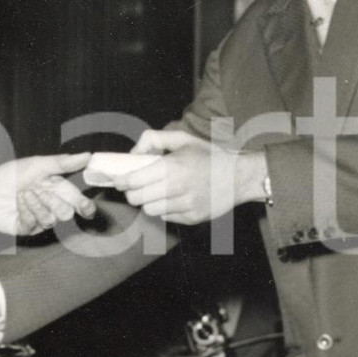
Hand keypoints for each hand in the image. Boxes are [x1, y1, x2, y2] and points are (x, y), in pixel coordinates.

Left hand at [0, 153, 96, 235]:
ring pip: (51, 220)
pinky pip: (33, 223)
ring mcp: (37, 219)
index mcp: (57, 190)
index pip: (77, 202)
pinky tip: (19, 201)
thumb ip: (63, 163)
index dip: (85, 206)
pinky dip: (27, 210)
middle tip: (41, 191)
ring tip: (25, 193)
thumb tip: (88, 156)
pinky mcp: (24, 228)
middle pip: (67, 213)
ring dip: (39, 205)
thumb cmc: (12, 174)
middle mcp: (50, 206)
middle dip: (57, 202)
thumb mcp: (38, 165)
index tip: (86, 207)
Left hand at [117, 129, 266, 224]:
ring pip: (149, 211)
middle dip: (132, 193)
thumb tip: (132, 152)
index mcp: (172, 166)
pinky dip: (165, 209)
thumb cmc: (209, 156)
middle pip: (137, 199)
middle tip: (135, 188)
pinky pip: (166, 217)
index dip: (122, 181)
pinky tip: (174, 199)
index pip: (134, 180)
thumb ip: (154, 139)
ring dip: (148, 202)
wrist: (239, 176)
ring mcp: (185, 205)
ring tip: (156, 193)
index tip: (118, 181)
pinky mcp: (192, 218)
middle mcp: (177, 188)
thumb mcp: (183, 139)